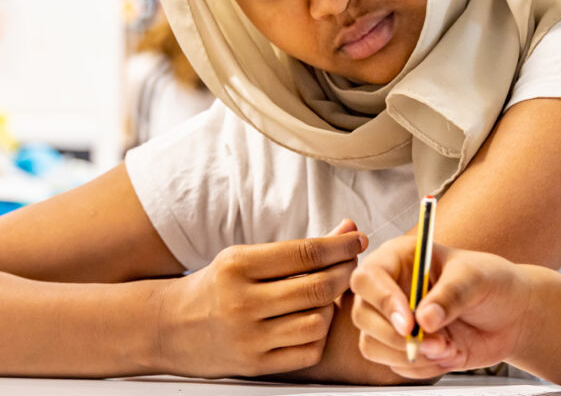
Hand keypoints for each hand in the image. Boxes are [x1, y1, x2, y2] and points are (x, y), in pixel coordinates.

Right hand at [152, 219, 366, 377]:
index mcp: (237, 266)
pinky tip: (314, 321)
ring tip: (327, 295)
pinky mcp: (255, 364)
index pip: (306, 252)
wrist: (168, 327)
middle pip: (317, 287)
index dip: (340, 246)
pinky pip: (308, 351)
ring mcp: (248, 337)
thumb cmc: (216, 286)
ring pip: (317, 321)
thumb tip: (348, 229)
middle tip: (353, 265)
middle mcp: (241, 302)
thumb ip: (300, 248)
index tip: (358, 239)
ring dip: (332, 306)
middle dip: (346, 272)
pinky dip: (320, 335)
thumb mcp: (247, 258)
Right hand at [350, 237, 531, 378]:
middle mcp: (390, 288)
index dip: (382, 300)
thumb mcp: (477, 279)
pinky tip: (449, 353)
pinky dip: (422, 367)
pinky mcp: (402, 347)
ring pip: (372, 344)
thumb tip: (424, 319)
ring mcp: (393, 320)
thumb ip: (451, 295)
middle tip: (437, 342)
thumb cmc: (493, 283)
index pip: (368, 277)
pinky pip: (394, 365)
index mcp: (401, 259)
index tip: (409, 323)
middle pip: (363, 314)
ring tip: (448, 347)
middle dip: (397, 336)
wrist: (512, 315)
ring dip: (410, 355)